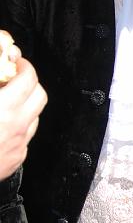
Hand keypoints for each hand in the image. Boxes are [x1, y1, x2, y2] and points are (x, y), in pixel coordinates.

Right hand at [0, 53, 47, 180]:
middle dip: (31, 83)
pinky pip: (25, 137)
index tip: (17, 62)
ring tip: (9, 101)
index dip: (24, 66)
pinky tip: (3, 125)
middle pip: (40, 96)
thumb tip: (0, 65)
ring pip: (35, 117)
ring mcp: (18, 145)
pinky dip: (19, 127)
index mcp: (4, 108)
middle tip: (17, 77)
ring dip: (26, 105)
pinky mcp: (15, 160)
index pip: (28, 78)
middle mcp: (16, 126)